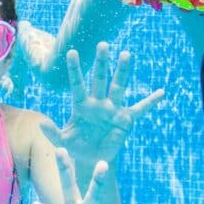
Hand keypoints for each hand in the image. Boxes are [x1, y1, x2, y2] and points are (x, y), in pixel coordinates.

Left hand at [43, 42, 163, 167]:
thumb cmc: (75, 147)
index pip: (77, 84)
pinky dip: (151, 102)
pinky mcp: (126, 120)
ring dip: (122, 71)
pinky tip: (161, 92)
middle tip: (103, 44)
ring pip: (118, 87)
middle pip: (100, 79)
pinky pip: (140, 109)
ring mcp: (113, 109)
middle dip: (101, 63)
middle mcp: (98, 102)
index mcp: (81, 105)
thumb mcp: (62, 142)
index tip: (71, 51)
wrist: (92, 159)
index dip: (74, 69)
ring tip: (126, 54)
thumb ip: (52, 133)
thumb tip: (42, 122)